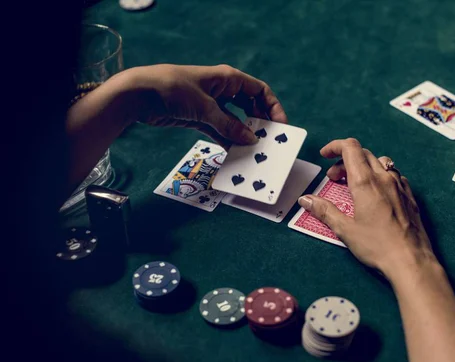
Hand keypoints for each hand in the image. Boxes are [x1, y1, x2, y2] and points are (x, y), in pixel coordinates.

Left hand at [119, 64, 287, 146]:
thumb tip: (251, 139)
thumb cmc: (173, 90)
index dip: (273, 107)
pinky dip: (227, 140)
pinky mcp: (199, 118)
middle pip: (249, 107)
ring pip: (234, 121)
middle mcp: (223, 90)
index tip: (280, 126)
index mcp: (228, 79)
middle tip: (268, 142)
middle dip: (259, 123)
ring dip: (242, 135)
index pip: (259, 91)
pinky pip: (220, 130)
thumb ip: (229, 125)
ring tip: (252, 151)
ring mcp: (211, 105)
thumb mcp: (205, 108)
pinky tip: (234, 153)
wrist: (138, 94)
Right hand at [297, 138, 436, 274]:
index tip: (324, 155)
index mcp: (366, 182)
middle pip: (363, 154)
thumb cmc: (377, 246)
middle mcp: (385, 178)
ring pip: (380, 163)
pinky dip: (380, 177)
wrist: (411, 261)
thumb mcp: (345, 230)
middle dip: (344, 161)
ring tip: (354, 186)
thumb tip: (306, 199)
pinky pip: (394, 176)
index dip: (335, 146)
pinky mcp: (410, 196)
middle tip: (334, 179)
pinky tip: (377, 194)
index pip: (350, 148)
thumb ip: (324, 211)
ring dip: (363, 167)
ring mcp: (400, 186)